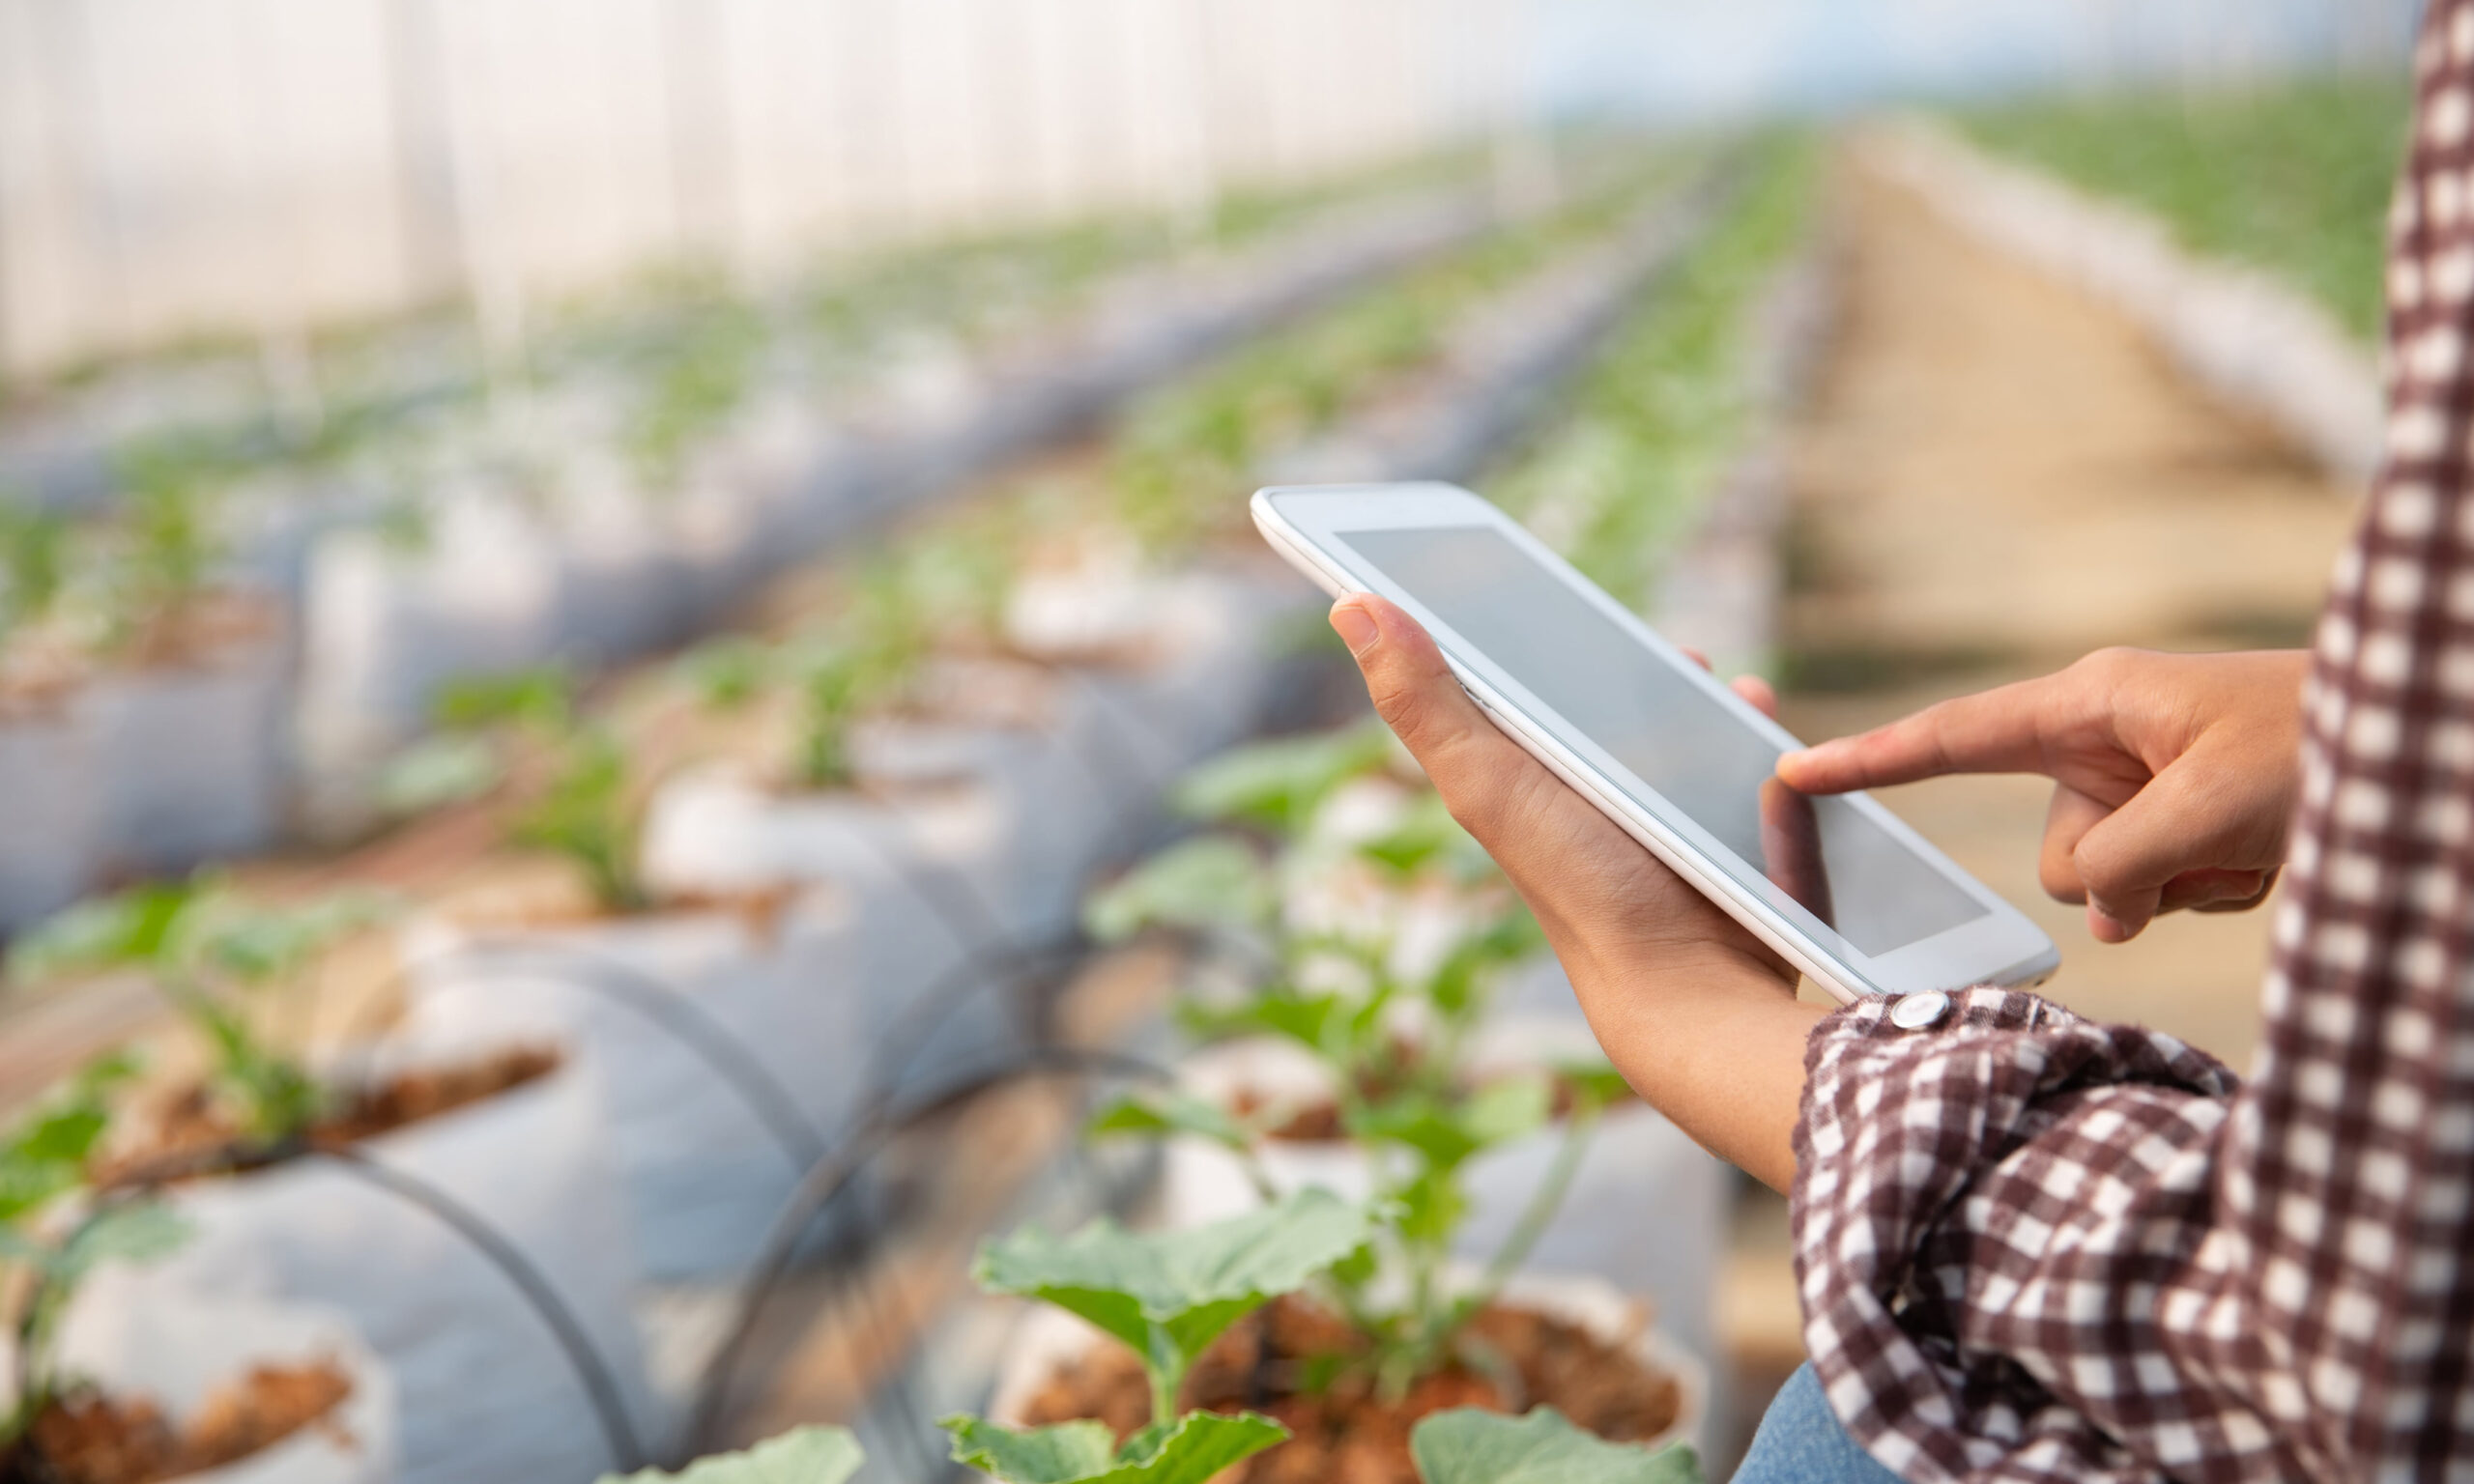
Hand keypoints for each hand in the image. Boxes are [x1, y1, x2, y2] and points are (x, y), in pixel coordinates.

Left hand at [1330, 593, 1821, 1191]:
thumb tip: (1349, 606)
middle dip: (1631, 665)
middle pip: (1602, 707)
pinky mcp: (1725, 842)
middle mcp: (1582, 801)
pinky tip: (1757, 711)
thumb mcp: (1489, 783)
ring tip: (1709, 674)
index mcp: (1520, 779)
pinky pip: (1743, 772)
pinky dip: (1752, 737)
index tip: (1528, 582)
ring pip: (1679, 734)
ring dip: (1698, 696)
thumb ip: (1426, 702)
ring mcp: (1657, 824)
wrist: (1683, 986)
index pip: (1508, 689)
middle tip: (1659, 643)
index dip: (1514, 634)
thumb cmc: (1578, 887)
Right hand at [1776, 648, 2307, 943]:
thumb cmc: (2322, 747)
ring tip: (2257, 845)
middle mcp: (2108, 741)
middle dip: (2129, 874)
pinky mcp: (2184, 821)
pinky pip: (2161, 891)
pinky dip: (2214, 890)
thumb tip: (2103, 914)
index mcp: (2093, 702)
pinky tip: (2267, 855)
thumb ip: (2125, 866)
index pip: (1953, 738)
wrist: (2424, 744)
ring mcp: (2147, 785)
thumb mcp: (2213, 809)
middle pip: (2060, 851)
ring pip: (2111, 883)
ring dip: (2184, 887)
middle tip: (2214, 844)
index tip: (1793, 772)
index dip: (1870, 761)